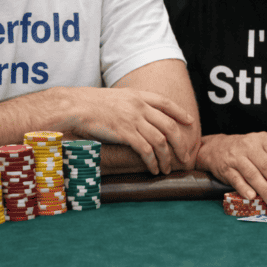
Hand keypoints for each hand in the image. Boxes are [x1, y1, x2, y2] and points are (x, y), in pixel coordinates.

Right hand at [62, 86, 194, 174]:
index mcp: (138, 96)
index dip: (180, 113)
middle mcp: (139, 106)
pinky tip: (153, 170)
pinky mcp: (125, 133)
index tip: (190, 122)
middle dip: (180, 143)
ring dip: (167, 157)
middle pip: (169, 126)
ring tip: (168, 169)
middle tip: (185, 156)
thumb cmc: (90, 104)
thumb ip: (130, 104)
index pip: (166, 103)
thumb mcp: (115, 98)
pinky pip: (146, 150)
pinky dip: (152, 162)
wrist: (75, 106)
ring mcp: (134, 119)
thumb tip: (138, 115)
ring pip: (160, 141)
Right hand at [197, 132, 266, 208]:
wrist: (216, 148)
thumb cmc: (246, 152)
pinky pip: (237, 179)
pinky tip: (252, 197)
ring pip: (254, 175)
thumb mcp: (262, 149)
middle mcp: (250, 145)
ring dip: (266, 191)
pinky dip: (245, 188)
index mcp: (264, 140)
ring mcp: (236, 156)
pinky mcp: (225, 167)